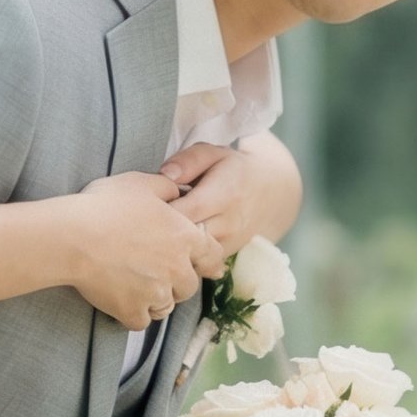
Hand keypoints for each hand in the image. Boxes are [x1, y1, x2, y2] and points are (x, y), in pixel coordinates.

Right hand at [61, 171, 226, 330]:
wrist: (72, 237)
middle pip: (189, 285)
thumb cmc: (105, 206)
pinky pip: (142, 321)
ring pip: (167, 306)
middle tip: (155, 271)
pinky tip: (122, 300)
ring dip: (156, 299)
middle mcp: (177, 269)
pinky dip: (134, 313)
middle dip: (176, 281)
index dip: (208, 259)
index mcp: (185, 237)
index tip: (204, 265)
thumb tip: (178, 192)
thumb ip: (167, 188)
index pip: (213, 255)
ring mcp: (156, 293)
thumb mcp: (140, 183)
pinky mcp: (133, 311)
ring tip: (137, 287)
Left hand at [159, 130, 303, 253]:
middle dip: (159, 230)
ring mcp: (228, 244)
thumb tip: (164, 174)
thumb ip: (188, 160)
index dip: (158, 209)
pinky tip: (170, 241)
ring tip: (156, 230)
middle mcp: (228, 224)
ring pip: (189, 254)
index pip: (183, 210)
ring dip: (169, 245)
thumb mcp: (215, 153)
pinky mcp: (225, 258)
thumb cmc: (234, 170)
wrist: (272, 194)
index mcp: (223, 194)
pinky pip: (196, 262)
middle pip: (183, 237)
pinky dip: (180, 255)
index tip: (145, 202)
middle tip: (144, 219)